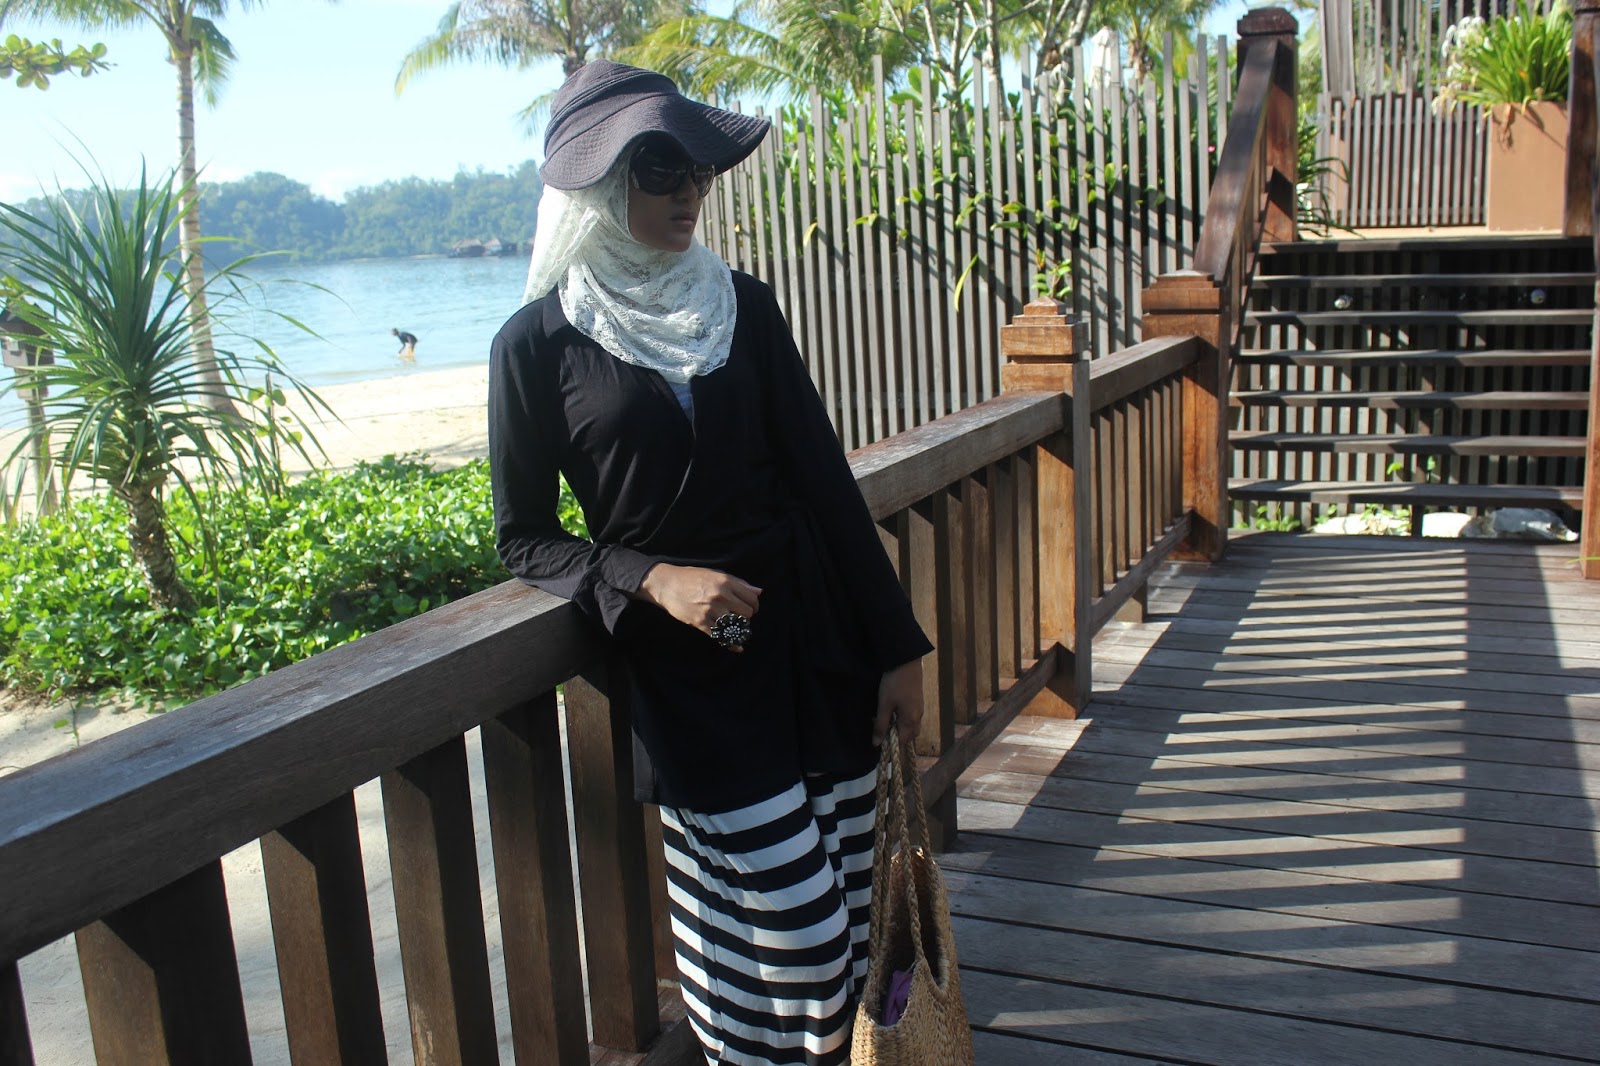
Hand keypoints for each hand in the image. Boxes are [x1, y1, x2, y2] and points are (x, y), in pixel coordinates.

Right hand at [636, 563, 761, 650]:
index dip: (754, 606)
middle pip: (746, 614)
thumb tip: (759, 592)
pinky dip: (730, 644)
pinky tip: (736, 647)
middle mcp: (720, 596)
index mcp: (726, 582)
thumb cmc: (692, 577)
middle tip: (740, 618)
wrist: (667, 584)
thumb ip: (739, 584)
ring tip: (736, 629)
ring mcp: (710, 610)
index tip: (750, 609)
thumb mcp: (716, 574)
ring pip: (735, 626)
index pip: (752, 599)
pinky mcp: (700, 622)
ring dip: (738, 630)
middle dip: (746, 618)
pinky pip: (720, 636)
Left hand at [873, 659, 923, 747]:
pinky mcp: (918, 700)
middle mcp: (918, 716)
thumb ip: (881, 725)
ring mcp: (920, 708)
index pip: (903, 741)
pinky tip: (893, 712)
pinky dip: (904, 720)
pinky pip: (913, 717)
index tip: (879, 742)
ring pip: (912, 726)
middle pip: (910, 735)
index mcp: (911, 720)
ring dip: (901, 728)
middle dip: (897, 738)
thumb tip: (876, 744)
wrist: (907, 660)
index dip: (891, 745)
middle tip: (882, 731)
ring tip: (887, 721)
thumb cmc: (894, 683)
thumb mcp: (884, 704)